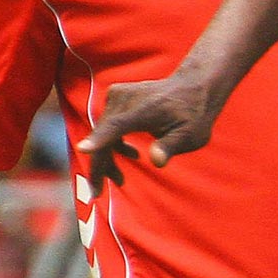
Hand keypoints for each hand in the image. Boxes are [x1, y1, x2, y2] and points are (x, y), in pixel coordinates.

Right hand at [79, 71, 219, 192]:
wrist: (192, 86)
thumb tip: (157, 161)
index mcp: (142, 109)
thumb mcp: (190, 135)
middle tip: (99, 191)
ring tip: (120, 179)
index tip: (83, 150)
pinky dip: (112, 142)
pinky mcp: (116, 96)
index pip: (116, 126)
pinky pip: (107, 125)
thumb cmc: (193, 114)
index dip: (99, 141)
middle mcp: (125, 99)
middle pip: (103, 135)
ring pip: (101, 132)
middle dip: (100, 165)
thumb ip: (170, 146)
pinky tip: (133, 154)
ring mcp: (118, 95)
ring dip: (106, 157)